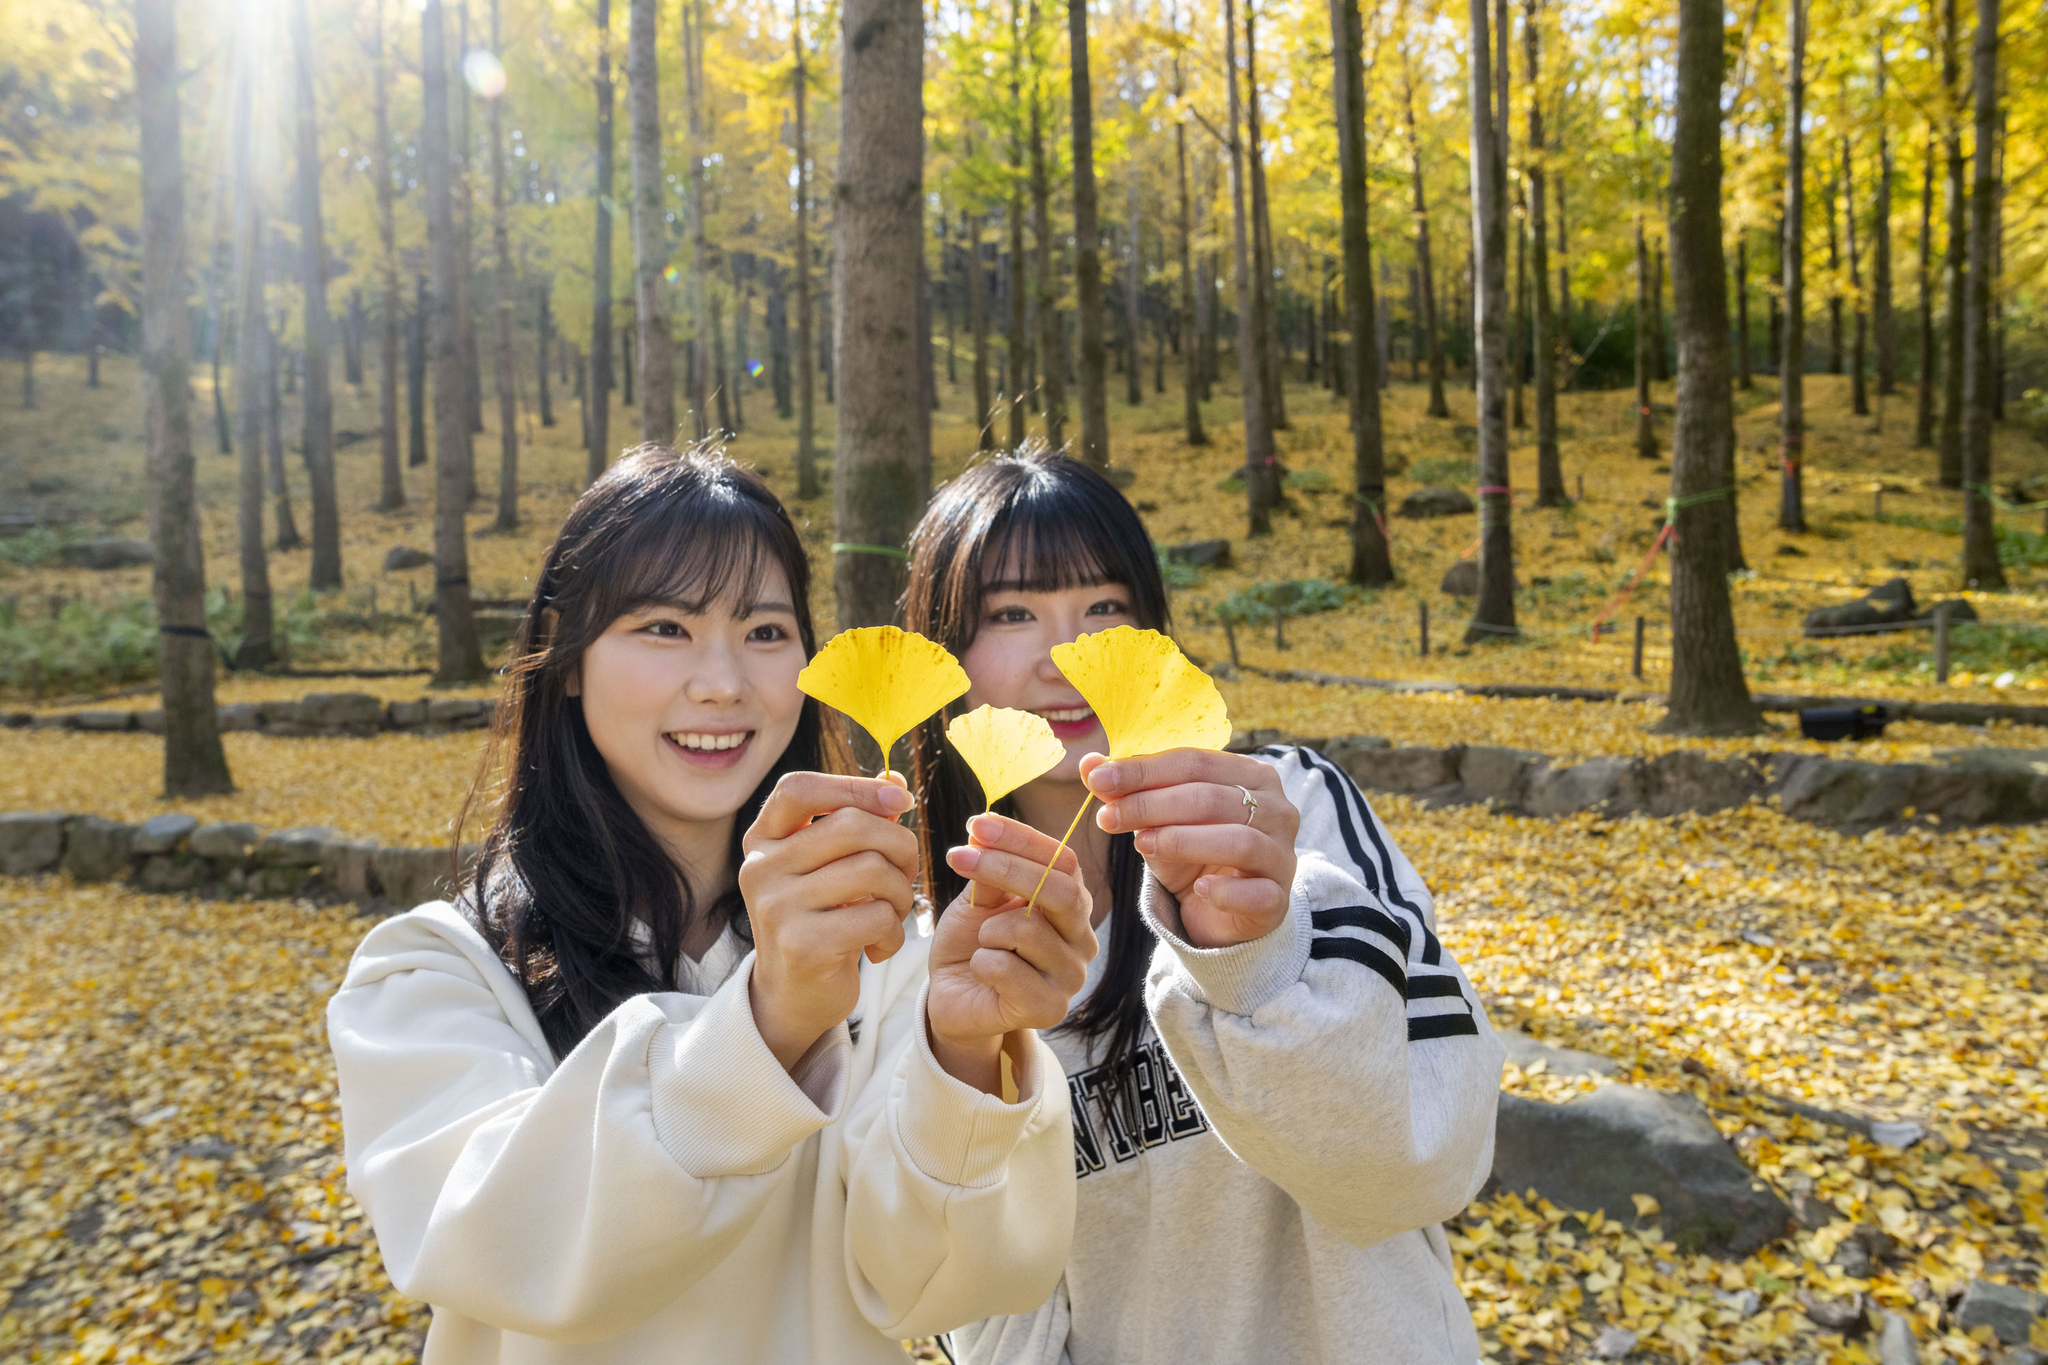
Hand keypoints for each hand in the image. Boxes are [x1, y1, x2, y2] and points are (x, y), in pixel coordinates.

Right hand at [738, 771, 919, 1073]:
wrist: (793, 996)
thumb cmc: (821, 918)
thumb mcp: (828, 866)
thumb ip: (856, 822)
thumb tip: (897, 784)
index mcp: (762, 840)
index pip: (798, 789)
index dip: (853, 786)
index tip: (897, 801)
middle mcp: (760, 867)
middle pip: (851, 826)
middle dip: (899, 846)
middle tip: (906, 873)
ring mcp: (777, 906)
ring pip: (872, 870)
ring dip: (900, 893)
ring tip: (893, 912)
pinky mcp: (802, 944)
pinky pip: (876, 916)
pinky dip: (893, 933)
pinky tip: (879, 947)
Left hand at [927, 814, 1097, 1093]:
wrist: (953, 997)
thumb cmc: (971, 943)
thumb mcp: (977, 899)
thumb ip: (989, 873)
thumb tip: (983, 832)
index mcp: (1071, 903)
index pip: (1064, 859)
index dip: (1020, 838)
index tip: (976, 825)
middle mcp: (1081, 937)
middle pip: (1060, 890)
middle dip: (1005, 869)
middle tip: (960, 858)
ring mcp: (1070, 975)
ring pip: (1030, 931)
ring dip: (988, 930)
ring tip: (981, 941)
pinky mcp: (1050, 1009)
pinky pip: (1009, 970)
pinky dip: (982, 962)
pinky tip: (981, 970)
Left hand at [1085, 749, 1298, 949]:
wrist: (1221, 914)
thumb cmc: (1192, 855)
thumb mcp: (1158, 820)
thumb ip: (1129, 790)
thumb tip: (1088, 762)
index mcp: (1251, 775)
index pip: (1194, 762)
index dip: (1143, 770)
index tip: (1097, 779)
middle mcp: (1276, 809)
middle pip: (1211, 798)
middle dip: (1152, 805)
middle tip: (1108, 817)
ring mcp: (1281, 855)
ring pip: (1238, 840)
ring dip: (1184, 840)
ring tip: (1143, 845)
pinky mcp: (1278, 900)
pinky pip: (1256, 893)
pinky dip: (1226, 891)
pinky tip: (1201, 889)